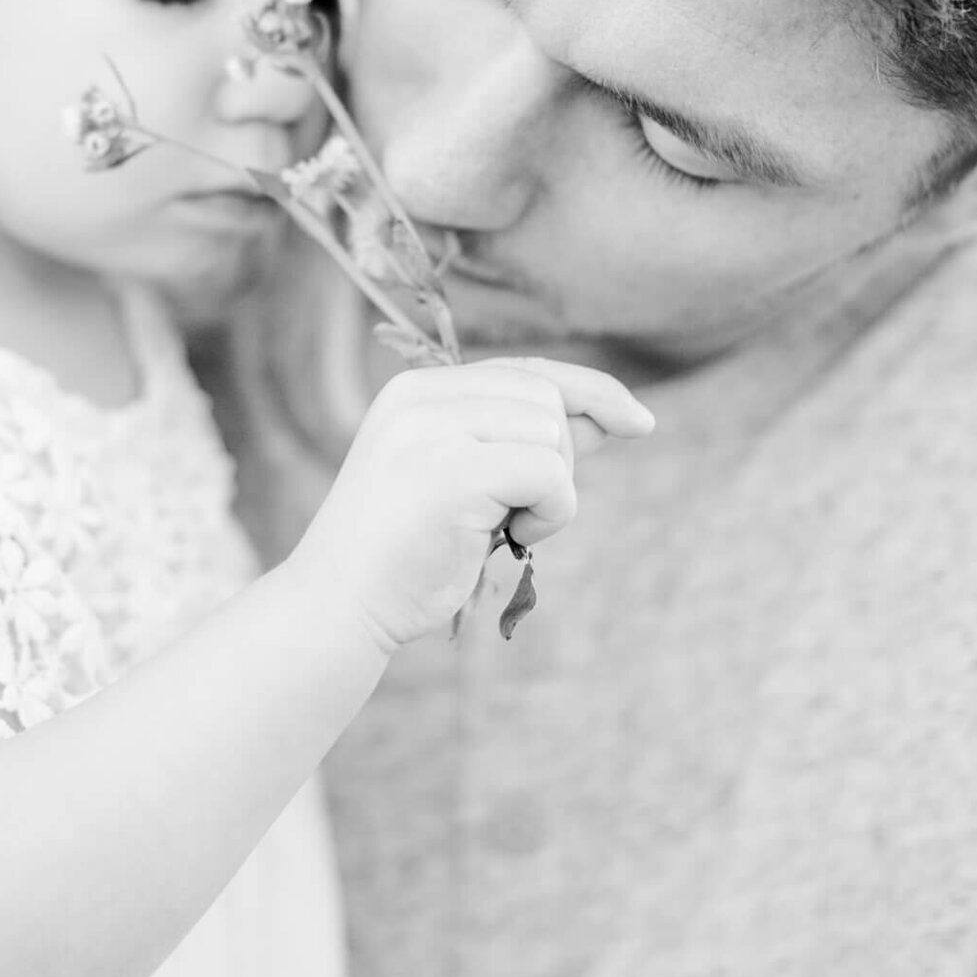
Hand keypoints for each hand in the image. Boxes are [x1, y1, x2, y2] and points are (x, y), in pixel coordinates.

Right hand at [287, 358, 654, 652]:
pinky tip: (513, 540)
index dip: (590, 392)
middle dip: (559, 458)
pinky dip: (553, 513)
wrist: (337, 606)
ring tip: (505, 529)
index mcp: (416, 391)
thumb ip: (526, 445)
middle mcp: (420, 397)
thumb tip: (609, 418)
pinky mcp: (451, 470)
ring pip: (552, 432)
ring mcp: (432, 430)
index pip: (524, 371)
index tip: (639, 422)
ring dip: (554, 492)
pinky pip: (550, 474)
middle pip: (545, 397)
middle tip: (519, 514)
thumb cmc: (404, 556)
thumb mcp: (469, 485)